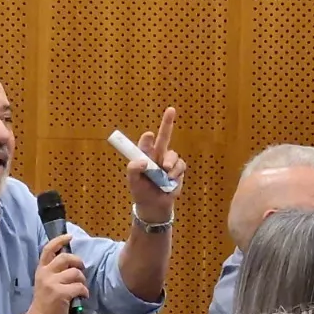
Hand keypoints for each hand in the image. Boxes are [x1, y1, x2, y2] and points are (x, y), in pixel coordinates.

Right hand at [30, 234, 89, 313]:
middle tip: (81, 268)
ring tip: (81, 288)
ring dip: (82, 280)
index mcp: (41, 270)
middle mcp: (45, 274)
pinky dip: (84, 292)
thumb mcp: (45, 283)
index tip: (69, 236)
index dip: (60, 240)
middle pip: (65, 258)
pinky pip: (80, 287)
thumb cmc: (45, 303)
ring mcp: (53, 283)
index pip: (48, 249)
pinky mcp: (61, 293)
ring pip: (75, 273)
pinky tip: (83, 297)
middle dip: (77, 261)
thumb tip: (72, 264)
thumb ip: (54, 273)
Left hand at [129, 108, 185, 222]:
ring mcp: (168, 161)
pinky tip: (170, 179)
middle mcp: (157, 155)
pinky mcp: (178, 170)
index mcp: (144, 154)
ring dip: (170, 162)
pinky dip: (176, 172)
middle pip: (164, 135)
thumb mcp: (132, 181)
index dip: (147, 140)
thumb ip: (133, 169)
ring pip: (173, 154)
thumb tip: (144, 161)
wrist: (154, 204)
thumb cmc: (141, 190)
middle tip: (171, 109)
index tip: (149, 137)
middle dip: (168, 122)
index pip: (145, 143)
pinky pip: (180, 165)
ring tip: (165, 171)